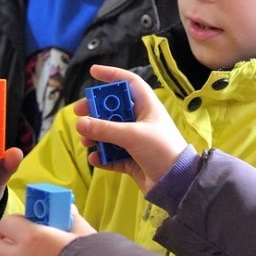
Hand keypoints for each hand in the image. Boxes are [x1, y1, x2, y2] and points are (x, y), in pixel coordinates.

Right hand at [75, 64, 189, 193]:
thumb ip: (105, 129)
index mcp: (147, 107)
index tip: (93, 72)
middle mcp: (141, 121)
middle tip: (78, 114)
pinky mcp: (132, 159)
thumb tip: (80, 123)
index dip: (112, 75)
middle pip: (113, 109)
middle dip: (95, 111)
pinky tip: (95, 158)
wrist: (177, 183)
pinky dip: (102, 156)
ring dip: (96, 136)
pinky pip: (112, 154)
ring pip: (110, 133)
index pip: (129, 83)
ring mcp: (136, 141)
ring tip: (85, 141)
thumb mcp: (132, 135)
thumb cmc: (161, 150)